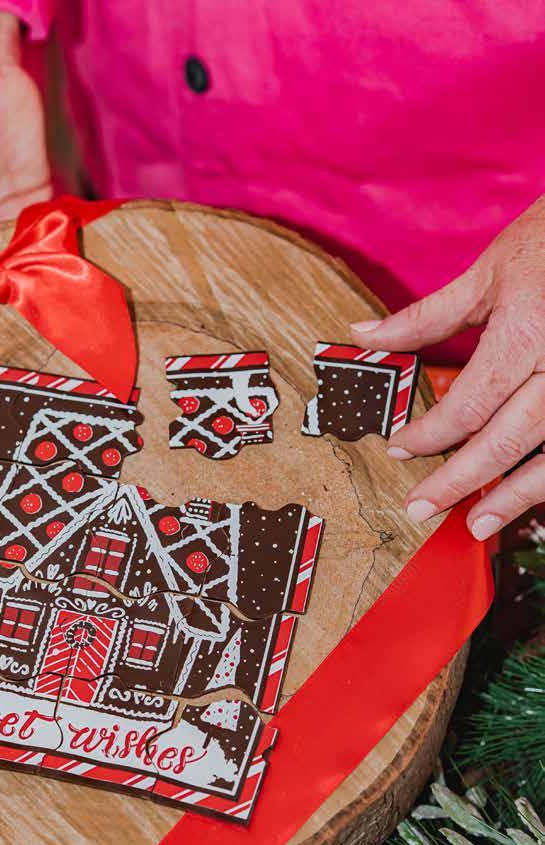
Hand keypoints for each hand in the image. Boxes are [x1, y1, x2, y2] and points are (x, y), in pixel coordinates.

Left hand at [351, 196, 544, 539]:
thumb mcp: (491, 272)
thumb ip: (427, 316)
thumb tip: (363, 337)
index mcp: (528, 330)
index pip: (471, 402)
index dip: (430, 434)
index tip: (400, 449)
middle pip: (506, 439)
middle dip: (459, 479)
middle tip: (420, 508)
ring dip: (513, 496)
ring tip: (475, 526)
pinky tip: (524, 498)